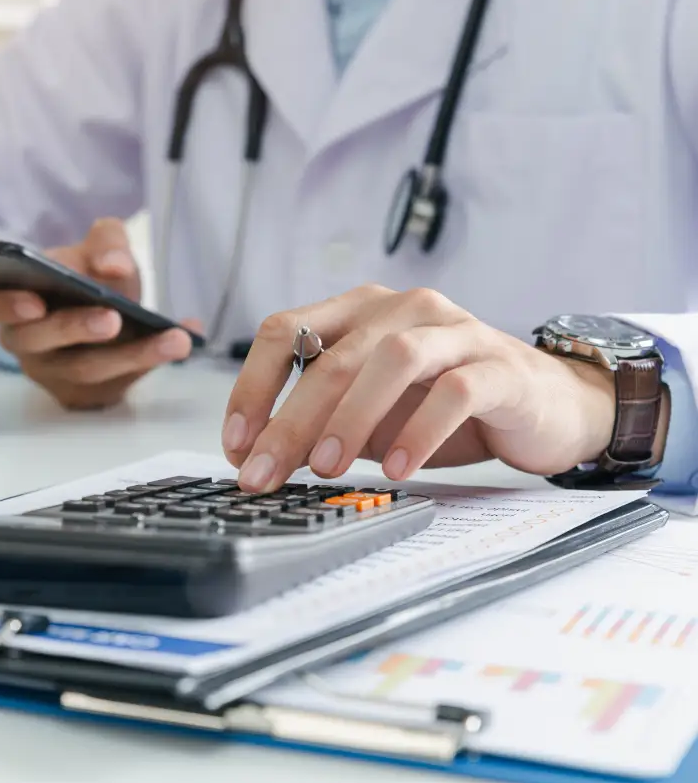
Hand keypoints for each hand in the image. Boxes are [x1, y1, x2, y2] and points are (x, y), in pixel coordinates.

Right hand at [0, 218, 199, 409]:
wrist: (113, 311)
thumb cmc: (89, 277)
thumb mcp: (98, 249)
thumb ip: (106, 243)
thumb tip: (114, 265)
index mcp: (9, 300)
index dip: (4, 306)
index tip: (35, 302)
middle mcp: (25, 342)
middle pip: (38, 342)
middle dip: (76, 328)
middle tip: (112, 317)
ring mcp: (55, 374)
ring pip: (86, 369)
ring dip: (133, 353)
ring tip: (173, 338)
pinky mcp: (88, 394)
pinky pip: (120, 383)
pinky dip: (155, 361)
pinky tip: (186, 339)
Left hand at [221, 285, 617, 492]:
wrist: (545, 405)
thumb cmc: (447, 407)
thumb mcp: (371, 415)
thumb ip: (322, 425)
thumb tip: (260, 459)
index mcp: (360, 312)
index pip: (285, 332)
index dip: (252, 387)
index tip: (237, 444)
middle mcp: (403, 309)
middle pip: (331, 357)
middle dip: (289, 421)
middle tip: (265, 474)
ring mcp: (454, 331)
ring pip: (390, 360)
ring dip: (350, 416)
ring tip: (326, 469)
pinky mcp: (498, 365)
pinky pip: (453, 390)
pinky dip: (419, 431)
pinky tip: (397, 467)